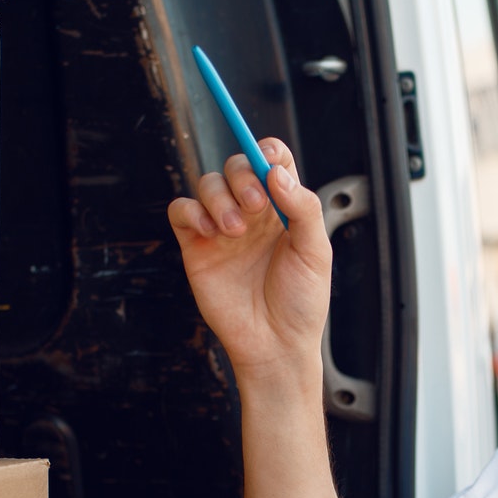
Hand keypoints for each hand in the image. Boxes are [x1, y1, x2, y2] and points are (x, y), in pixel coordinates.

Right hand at [167, 139, 330, 377]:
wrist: (275, 345)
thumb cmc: (301, 302)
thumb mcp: (316, 252)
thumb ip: (302, 207)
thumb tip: (276, 172)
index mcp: (283, 208)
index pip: (271, 160)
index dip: (268, 152)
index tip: (270, 165)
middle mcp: (252, 213)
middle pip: (236, 166)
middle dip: (243, 176)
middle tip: (255, 205)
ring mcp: (222, 228)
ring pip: (208, 184)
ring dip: (220, 198)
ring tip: (236, 232)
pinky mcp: (197, 247)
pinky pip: (181, 211)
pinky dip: (191, 211)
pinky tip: (210, 231)